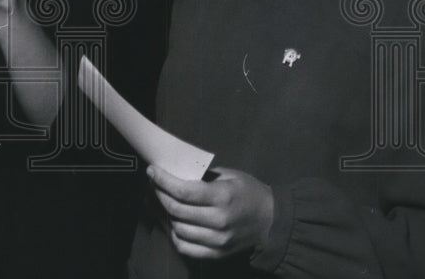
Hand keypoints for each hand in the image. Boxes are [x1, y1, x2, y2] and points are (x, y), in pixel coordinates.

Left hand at [147, 165, 273, 259]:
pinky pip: (186, 247)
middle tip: (153, 183)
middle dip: (159, 194)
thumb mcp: (230, 175)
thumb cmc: (249, 192)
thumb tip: (175, 171)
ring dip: (164, 214)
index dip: (163, 181)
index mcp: (222, 197)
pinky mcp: (216, 253)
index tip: (152, 171)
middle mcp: (218, 221)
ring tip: (160, 200)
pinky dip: (174, 234)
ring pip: (177, 229)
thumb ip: (203, 175)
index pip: (184, 191)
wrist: (273, 221)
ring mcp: (217, 240)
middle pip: (176, 210)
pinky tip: (172, 221)